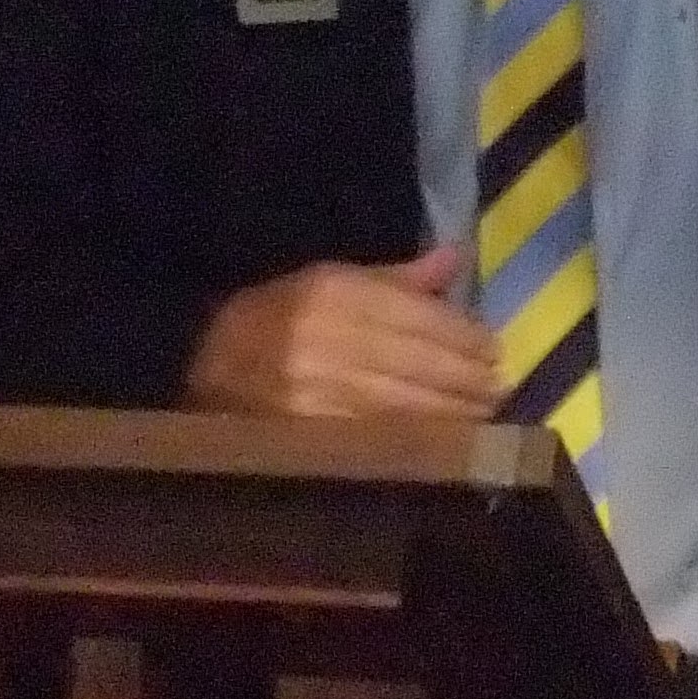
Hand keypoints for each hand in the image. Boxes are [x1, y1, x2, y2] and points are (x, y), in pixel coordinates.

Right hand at [182, 244, 501, 419]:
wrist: (198, 367)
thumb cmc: (273, 319)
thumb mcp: (327, 280)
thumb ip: (396, 278)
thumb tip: (455, 257)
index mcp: (331, 292)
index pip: (416, 315)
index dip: (461, 334)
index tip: (493, 347)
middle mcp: (325, 339)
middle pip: (415, 361)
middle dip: (465, 376)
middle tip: (499, 384)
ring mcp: (314, 393)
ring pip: (403, 404)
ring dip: (452, 411)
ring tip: (483, 411)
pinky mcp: (308, 437)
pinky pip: (378, 439)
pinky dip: (417, 440)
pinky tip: (445, 441)